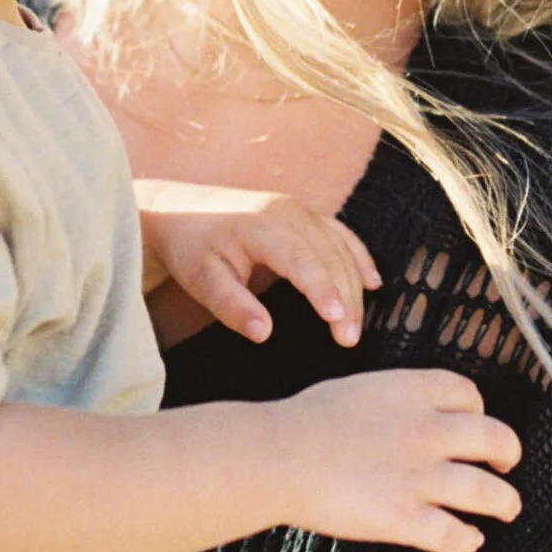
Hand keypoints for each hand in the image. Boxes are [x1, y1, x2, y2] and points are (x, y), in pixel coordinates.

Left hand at [137, 178, 379, 346]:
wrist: (178, 212)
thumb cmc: (190, 248)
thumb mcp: (202, 280)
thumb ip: (232, 307)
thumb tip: (264, 333)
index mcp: (262, 226)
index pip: (303, 261)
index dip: (324, 291)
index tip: (338, 322)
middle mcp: (288, 212)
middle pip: (330, 257)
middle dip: (345, 299)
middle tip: (348, 341)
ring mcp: (299, 210)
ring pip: (340, 249)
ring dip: (354, 286)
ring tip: (355, 327)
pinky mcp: (304, 215)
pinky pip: (341, 235)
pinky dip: (359, 258)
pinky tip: (373, 282)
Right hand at [277, 368, 520, 551]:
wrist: (278, 456)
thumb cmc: (304, 421)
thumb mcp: (358, 389)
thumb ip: (393, 401)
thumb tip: (404, 415)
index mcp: (413, 392)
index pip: (470, 396)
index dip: (480, 411)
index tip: (475, 424)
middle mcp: (427, 432)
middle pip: (495, 439)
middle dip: (508, 453)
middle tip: (505, 464)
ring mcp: (420, 477)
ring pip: (488, 492)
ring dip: (505, 502)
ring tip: (507, 508)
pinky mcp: (405, 519)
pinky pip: (454, 535)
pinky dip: (467, 540)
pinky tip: (469, 540)